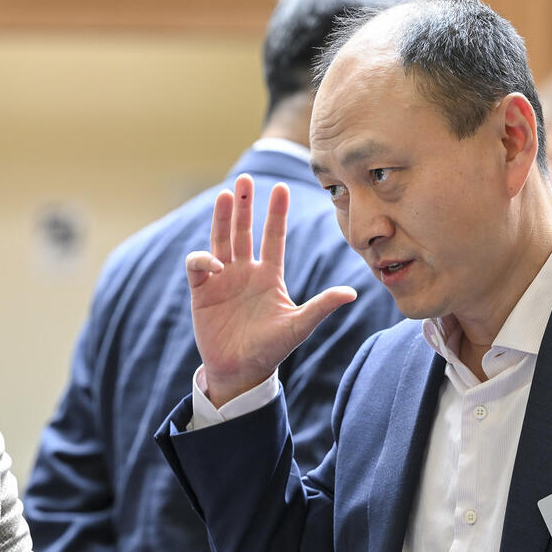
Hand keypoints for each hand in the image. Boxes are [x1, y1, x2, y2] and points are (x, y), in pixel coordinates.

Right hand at [186, 174, 355, 406]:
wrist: (241, 372)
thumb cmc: (271, 350)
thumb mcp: (299, 326)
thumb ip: (322, 307)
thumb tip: (352, 293)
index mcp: (269, 276)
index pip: (273, 237)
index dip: (276, 213)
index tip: (281, 187)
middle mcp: (245, 271)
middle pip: (244, 231)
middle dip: (245, 205)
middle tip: (245, 179)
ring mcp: (222, 279)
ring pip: (221, 240)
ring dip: (223, 218)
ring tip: (226, 196)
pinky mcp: (202, 291)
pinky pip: (198, 266)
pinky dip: (203, 259)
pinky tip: (213, 264)